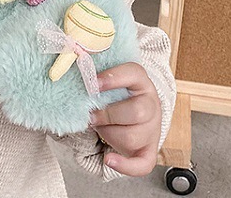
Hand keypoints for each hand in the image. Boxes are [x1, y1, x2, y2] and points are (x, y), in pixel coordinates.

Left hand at [88, 62, 160, 176]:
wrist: (140, 112)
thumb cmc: (120, 93)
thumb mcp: (113, 78)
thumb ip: (97, 72)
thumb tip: (78, 64)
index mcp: (142, 82)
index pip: (133, 74)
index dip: (113, 78)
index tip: (93, 83)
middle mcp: (151, 105)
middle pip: (136, 112)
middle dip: (107, 115)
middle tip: (91, 115)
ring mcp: (152, 130)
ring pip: (132, 138)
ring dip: (108, 134)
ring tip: (99, 127)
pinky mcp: (149, 151)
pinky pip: (142, 164)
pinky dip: (124, 165)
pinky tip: (109, 159)